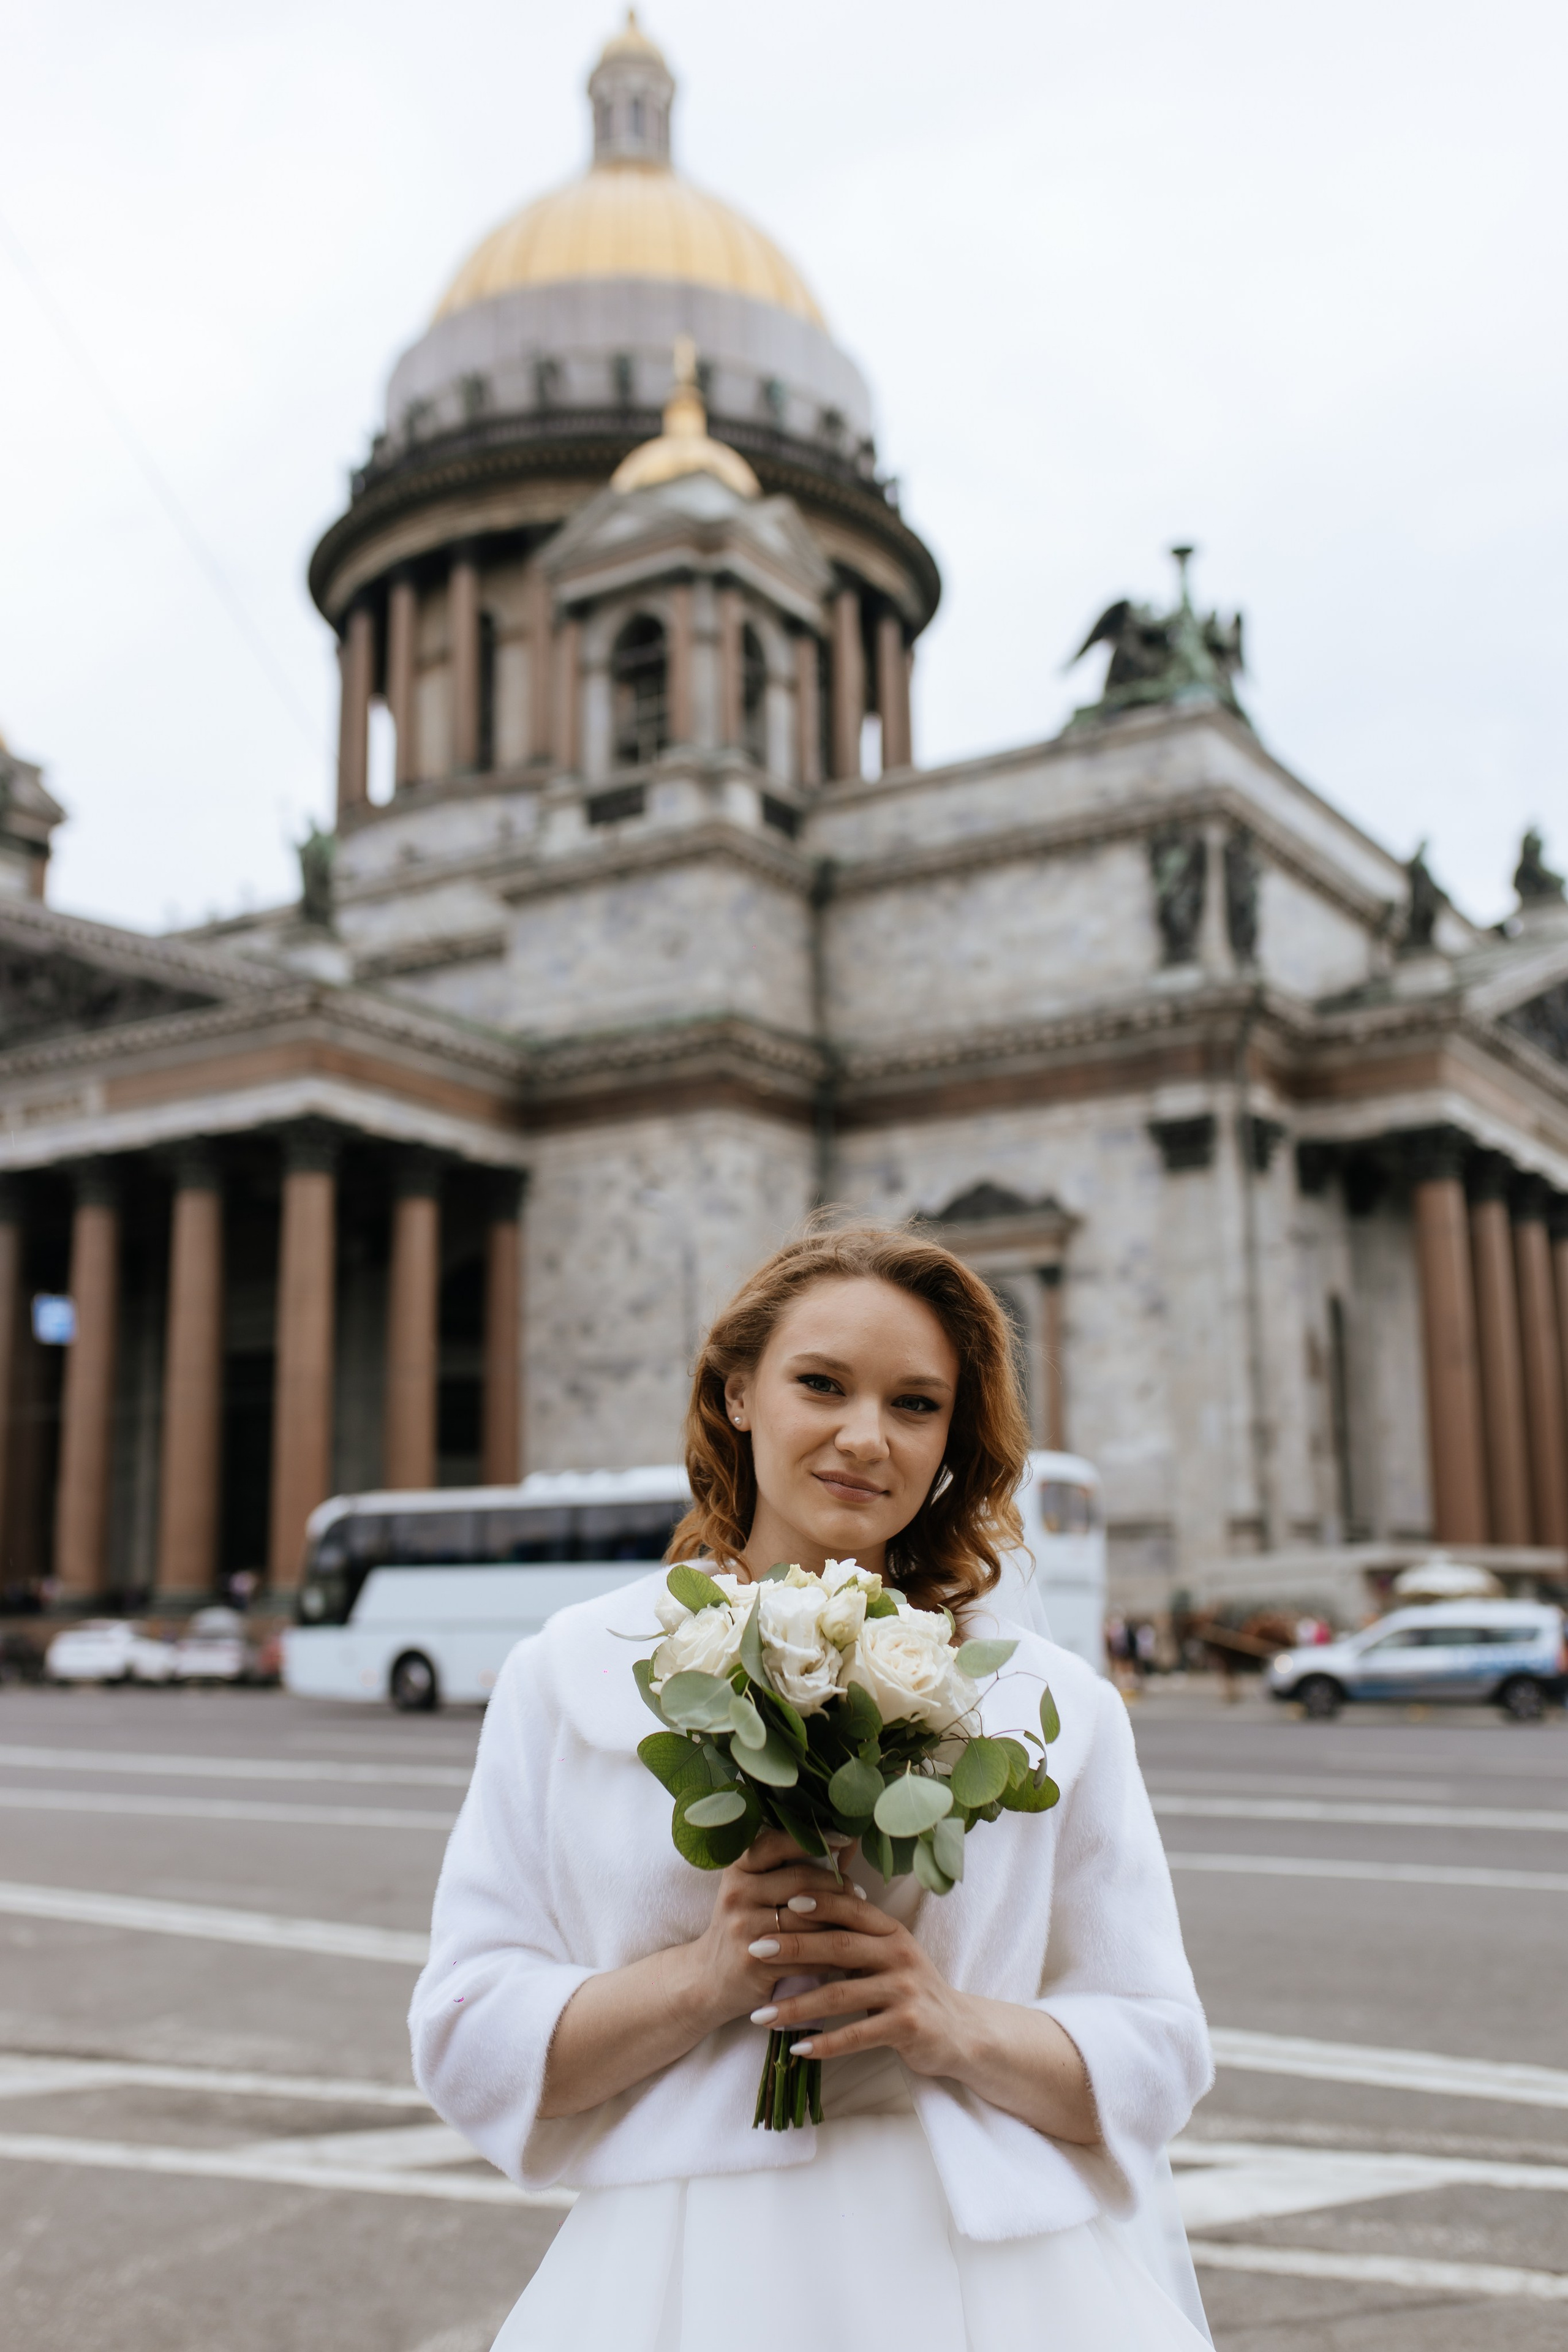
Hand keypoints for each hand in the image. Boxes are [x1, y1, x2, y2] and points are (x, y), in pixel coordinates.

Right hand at [683, 1830, 846, 2034]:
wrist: (710, 1977)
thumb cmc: (746, 1924)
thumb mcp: (752, 1890)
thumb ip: (786, 1869)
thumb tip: (841, 1848)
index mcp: (738, 1868)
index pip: (777, 1843)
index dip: (812, 1839)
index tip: (844, 1839)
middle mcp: (737, 1892)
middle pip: (800, 1881)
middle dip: (836, 1886)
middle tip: (858, 1893)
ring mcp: (743, 1928)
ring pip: (808, 1921)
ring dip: (839, 1923)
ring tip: (859, 1923)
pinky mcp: (753, 1962)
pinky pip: (805, 1956)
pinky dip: (830, 1957)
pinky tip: (846, 1956)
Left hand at [742, 1874, 970, 2077]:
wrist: (960, 2032)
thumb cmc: (910, 1989)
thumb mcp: (888, 1955)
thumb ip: (855, 1937)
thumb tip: (798, 1914)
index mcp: (892, 1931)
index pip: (850, 1908)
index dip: (818, 1901)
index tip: (782, 1900)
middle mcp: (900, 1954)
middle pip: (839, 1946)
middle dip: (794, 1947)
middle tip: (754, 1950)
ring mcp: (905, 1991)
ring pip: (840, 1995)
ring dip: (797, 2005)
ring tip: (761, 2015)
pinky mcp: (907, 2026)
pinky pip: (857, 2035)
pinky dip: (825, 2043)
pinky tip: (797, 2048)